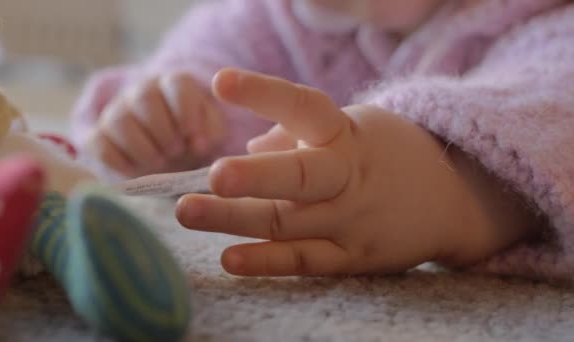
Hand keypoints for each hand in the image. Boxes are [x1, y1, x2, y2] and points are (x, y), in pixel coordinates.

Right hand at [82, 73, 225, 176]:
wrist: (170, 152)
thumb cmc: (193, 139)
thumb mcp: (211, 132)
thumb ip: (211, 132)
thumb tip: (197, 143)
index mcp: (174, 84)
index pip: (176, 84)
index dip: (186, 112)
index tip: (196, 139)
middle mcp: (142, 91)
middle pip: (143, 98)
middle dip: (163, 131)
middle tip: (177, 152)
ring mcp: (116, 111)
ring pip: (118, 120)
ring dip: (142, 148)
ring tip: (160, 163)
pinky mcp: (98, 135)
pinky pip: (97, 143)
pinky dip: (116, 161)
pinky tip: (136, 172)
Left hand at [176, 69, 534, 276]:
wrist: (455, 197)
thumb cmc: (386, 154)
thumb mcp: (352, 129)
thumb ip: (299, 135)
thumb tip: (251, 146)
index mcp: (346, 134)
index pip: (304, 107)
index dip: (264, 93)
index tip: (221, 82)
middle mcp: (348, 177)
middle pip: (300, 177)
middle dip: (256, 176)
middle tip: (214, 174)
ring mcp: (352, 220)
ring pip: (288, 222)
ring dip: (235, 219)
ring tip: (186, 212)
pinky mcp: (355, 258)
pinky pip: (305, 261)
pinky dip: (267, 261)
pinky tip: (229, 258)